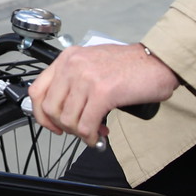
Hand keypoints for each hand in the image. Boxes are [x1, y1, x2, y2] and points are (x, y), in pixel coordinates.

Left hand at [27, 43, 178, 145]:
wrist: (159, 61)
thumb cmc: (131, 65)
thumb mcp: (93, 64)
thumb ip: (74, 81)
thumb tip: (61, 110)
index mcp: (68, 58)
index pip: (37, 90)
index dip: (41, 114)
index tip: (52, 124)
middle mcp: (74, 65)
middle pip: (50, 108)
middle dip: (63, 127)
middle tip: (78, 131)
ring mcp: (87, 78)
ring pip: (68, 120)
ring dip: (80, 133)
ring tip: (94, 132)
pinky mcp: (103, 92)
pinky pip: (86, 125)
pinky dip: (91, 137)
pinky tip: (99, 136)